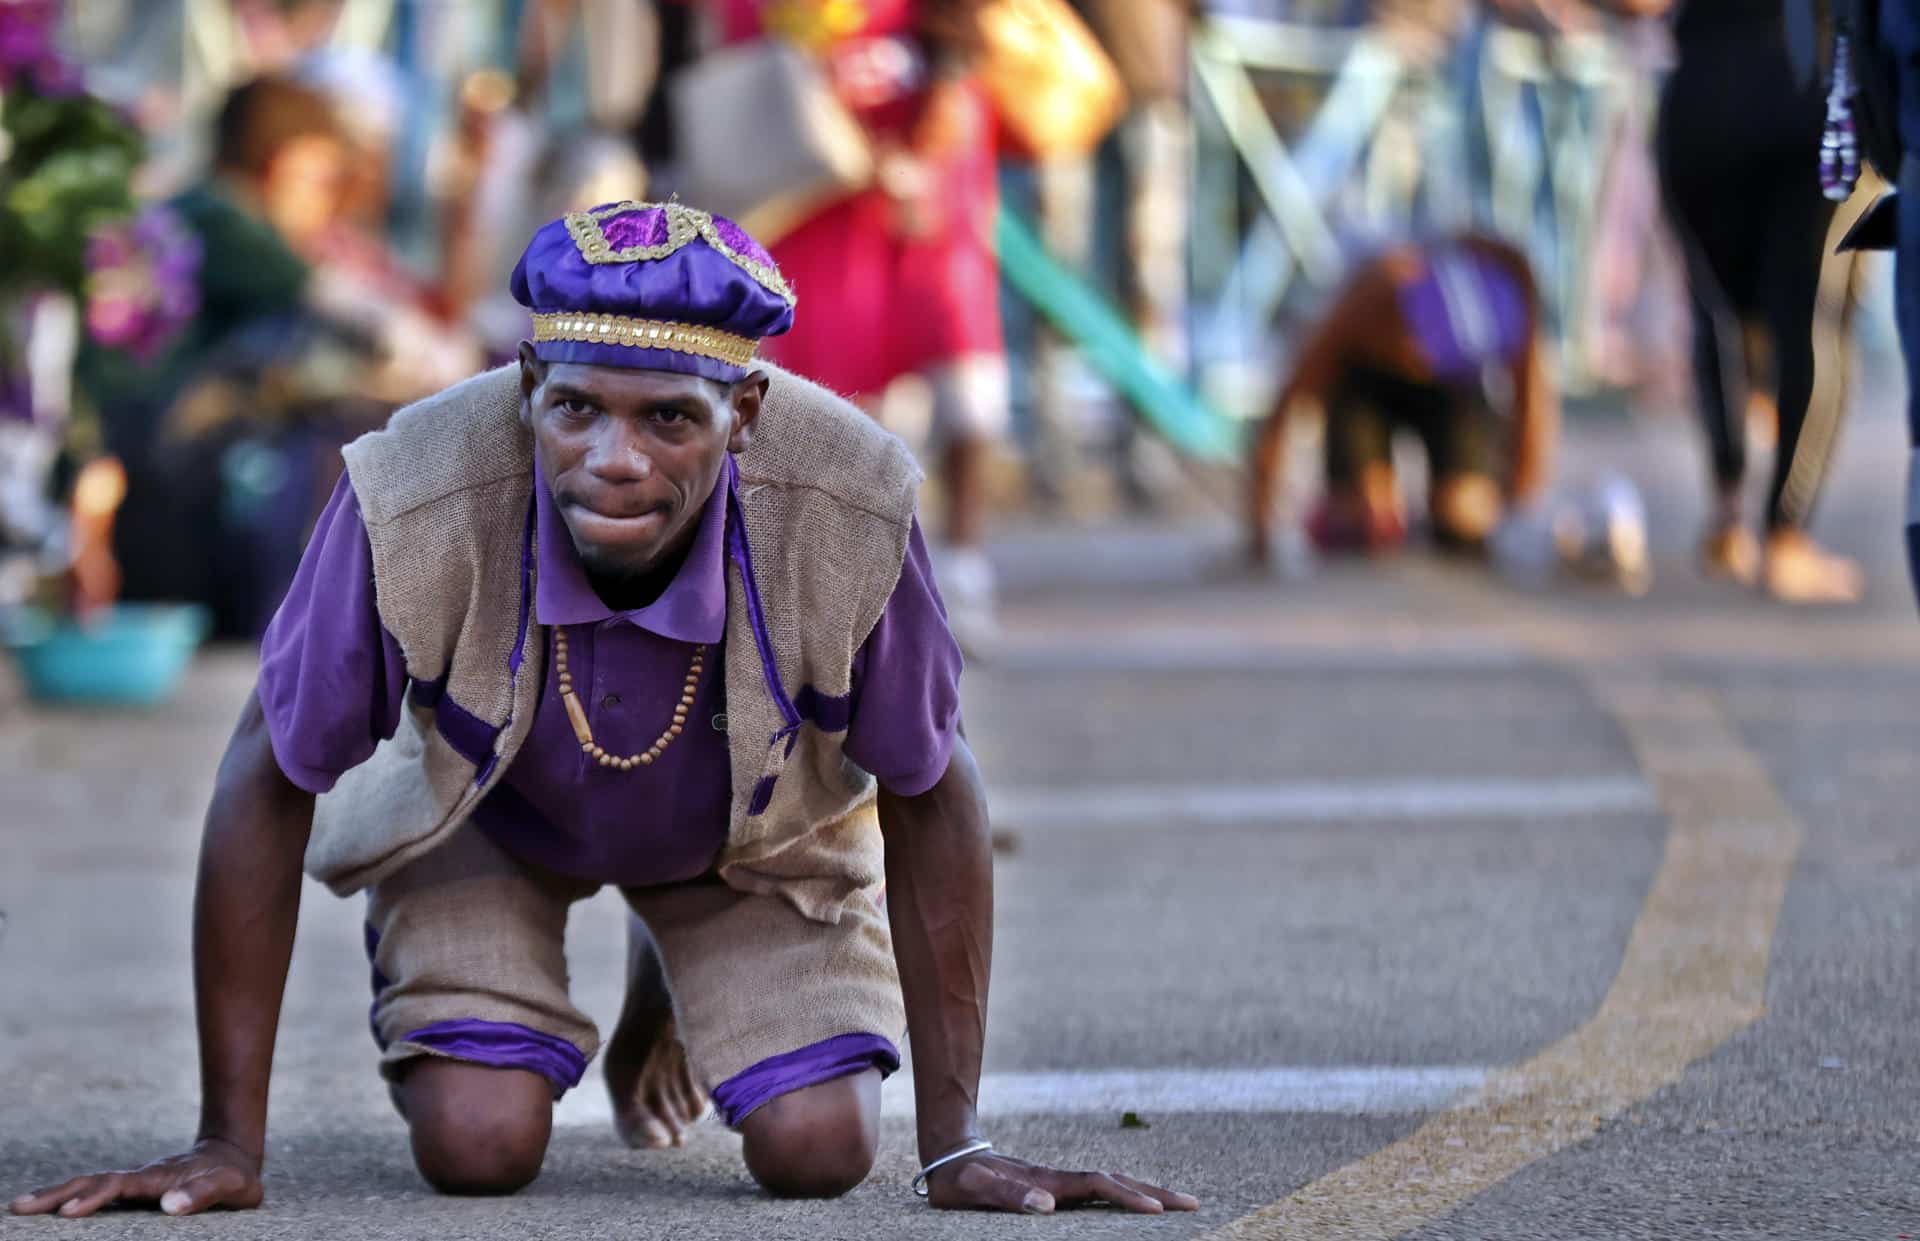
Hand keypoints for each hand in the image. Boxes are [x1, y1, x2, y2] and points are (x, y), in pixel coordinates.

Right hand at [10, 1138, 263, 1217]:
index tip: (69, 1212)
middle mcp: (140, 1179)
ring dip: (56, 1194)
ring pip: (89, 1185)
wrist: (231, 1156)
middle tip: (21, 1206)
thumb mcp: (232, 1186)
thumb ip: (203, 1193)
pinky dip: (69, 1198)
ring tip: (20, 1205)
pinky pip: (95, 1194)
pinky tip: (49, 1208)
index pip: (120, 1186)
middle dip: (57, 1194)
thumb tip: (169, 1206)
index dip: (95, 1197)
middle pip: (93, 1182)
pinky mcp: (132, 1191)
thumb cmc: (232, 1176)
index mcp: (159, 1178)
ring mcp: (133, 1184)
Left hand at [924, 1149, 1198, 1214]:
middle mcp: (1060, 1181)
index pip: (1098, 1187)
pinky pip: (1100, 1193)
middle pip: (1117, 1182)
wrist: (950, 1156)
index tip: (1157, 1209)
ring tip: (1179, 1203)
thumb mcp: (974, 1189)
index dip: (1128, 1197)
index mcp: (1047, 1182)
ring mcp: (1060, 1183)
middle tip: (1192, 1204)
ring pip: (1112, 1185)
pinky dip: (1126, 1196)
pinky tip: (1137, 1205)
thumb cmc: (959, 1179)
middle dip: (1155, 1192)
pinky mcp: (1056, 1189)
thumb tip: (1048, 1207)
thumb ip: (1007, 1195)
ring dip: (1146, 1191)